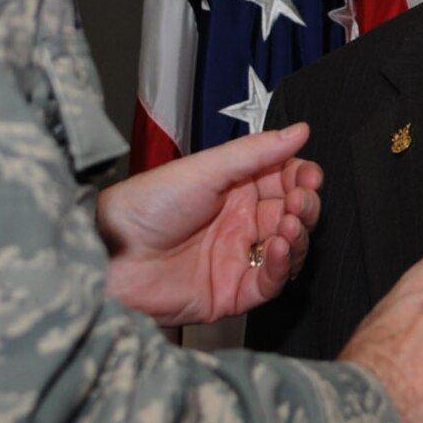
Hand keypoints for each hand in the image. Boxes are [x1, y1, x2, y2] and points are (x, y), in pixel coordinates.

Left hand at [97, 123, 322, 326]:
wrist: (111, 255)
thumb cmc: (146, 205)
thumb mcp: (205, 169)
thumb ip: (256, 152)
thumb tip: (300, 130)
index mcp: (234, 189)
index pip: (284, 181)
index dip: (302, 179)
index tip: (311, 177)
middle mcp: (239, 223)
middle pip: (292, 215)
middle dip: (305, 206)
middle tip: (302, 201)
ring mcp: (237, 258)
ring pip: (288, 249)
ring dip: (297, 236)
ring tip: (290, 225)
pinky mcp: (232, 293)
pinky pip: (269, 283)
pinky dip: (280, 266)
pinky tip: (277, 248)